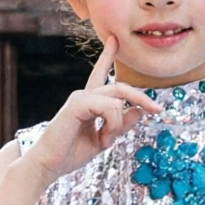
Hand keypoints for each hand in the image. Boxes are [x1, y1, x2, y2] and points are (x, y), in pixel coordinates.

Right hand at [25, 40, 160, 184]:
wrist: (47, 165)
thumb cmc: (70, 154)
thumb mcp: (103, 139)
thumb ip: (121, 125)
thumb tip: (139, 111)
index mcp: (89, 102)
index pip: (100, 74)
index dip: (107, 57)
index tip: (114, 40)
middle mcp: (84, 95)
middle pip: (120, 87)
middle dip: (141, 97)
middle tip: (157, 110)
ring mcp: (80, 98)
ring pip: (117, 100)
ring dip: (118, 124)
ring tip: (105, 141)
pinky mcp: (77, 104)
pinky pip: (109, 107)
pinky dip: (112, 125)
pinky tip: (102, 138)